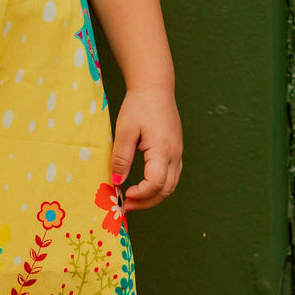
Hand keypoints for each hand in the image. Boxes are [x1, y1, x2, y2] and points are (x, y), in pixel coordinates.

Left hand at [110, 86, 182, 208]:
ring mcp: (178, 153)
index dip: (140, 195)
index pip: (156, 184)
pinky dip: (159, 186)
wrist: (155, 88)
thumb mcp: (125, 131)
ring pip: (171, 185)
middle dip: (146, 202)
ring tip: (133, 199)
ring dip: (153, 196)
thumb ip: (121, 158)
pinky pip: (171, 176)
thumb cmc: (139, 106)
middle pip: (166, 190)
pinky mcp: (175, 151)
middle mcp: (175, 155)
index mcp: (163, 150)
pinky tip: (143, 186)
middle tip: (125, 206)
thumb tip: (116, 181)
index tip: (123, 195)